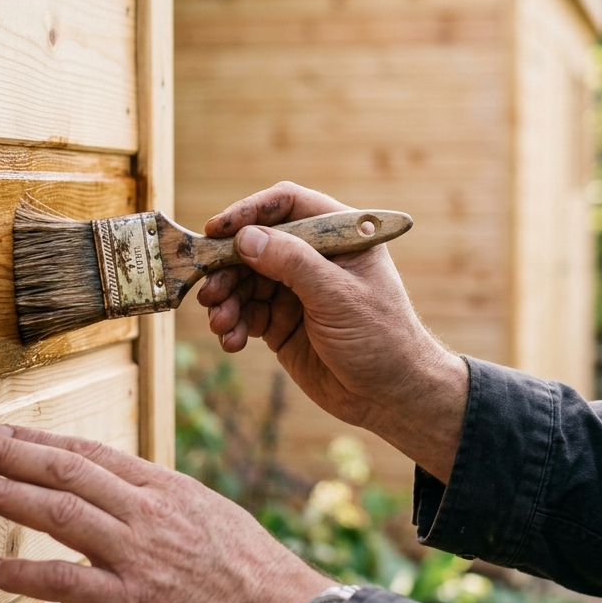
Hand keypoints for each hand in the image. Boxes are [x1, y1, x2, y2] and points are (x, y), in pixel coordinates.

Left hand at [0, 424, 331, 602]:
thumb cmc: (256, 575)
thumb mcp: (213, 520)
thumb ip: (167, 507)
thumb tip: (132, 499)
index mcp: (169, 490)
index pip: (94, 455)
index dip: (44, 441)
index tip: (8, 432)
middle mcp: (150, 513)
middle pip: (67, 472)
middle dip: (11, 454)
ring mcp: (139, 556)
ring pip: (59, 513)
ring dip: (5, 496)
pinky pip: (66, 582)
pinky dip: (22, 575)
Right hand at [197, 182, 467, 481]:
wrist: (390, 396)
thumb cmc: (381, 338)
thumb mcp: (337, 295)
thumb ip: (292, 263)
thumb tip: (245, 237)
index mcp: (339, 237)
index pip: (288, 206)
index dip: (249, 212)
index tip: (216, 230)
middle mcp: (315, 258)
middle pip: (256, 245)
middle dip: (228, 267)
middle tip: (211, 292)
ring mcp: (296, 290)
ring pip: (245, 281)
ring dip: (226, 300)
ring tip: (221, 323)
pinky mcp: (282, 323)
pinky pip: (247, 313)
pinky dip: (234, 324)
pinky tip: (232, 341)